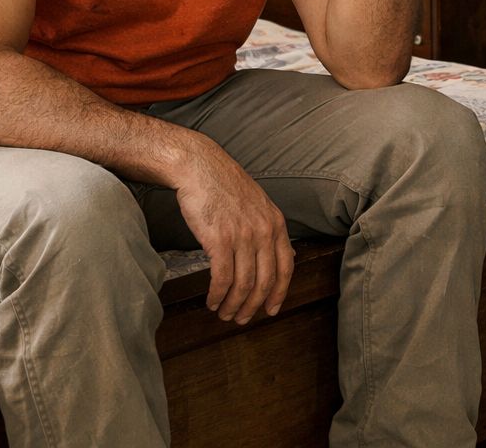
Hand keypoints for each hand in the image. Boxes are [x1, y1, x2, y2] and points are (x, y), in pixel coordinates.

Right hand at [175, 139, 293, 324]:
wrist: (199, 166)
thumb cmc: (224, 185)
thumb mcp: (257, 204)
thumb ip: (267, 229)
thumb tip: (280, 257)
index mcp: (275, 222)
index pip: (286, 267)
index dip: (280, 293)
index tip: (271, 310)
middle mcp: (263, 230)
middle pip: (264, 282)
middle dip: (253, 306)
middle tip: (241, 319)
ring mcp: (242, 235)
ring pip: (243, 284)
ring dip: (233, 305)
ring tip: (223, 313)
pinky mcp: (219, 239)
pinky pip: (222, 279)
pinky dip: (217, 295)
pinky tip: (211, 301)